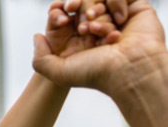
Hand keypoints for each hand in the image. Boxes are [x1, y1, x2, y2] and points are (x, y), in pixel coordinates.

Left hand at [35, 0, 167, 126]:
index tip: (64, 18)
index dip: (64, 12)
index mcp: (84, 40)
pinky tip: (117, 22)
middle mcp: (101, 28)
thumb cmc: (97, 74)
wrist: (129, 71)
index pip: (70, 15)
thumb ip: (40, 59)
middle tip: (83, 26)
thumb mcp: (59, 72)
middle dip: (80, 10)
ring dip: (96, 10)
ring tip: (97, 28)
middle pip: (85, 3)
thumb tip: (37, 36)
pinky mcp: (135, 8)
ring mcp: (118, 17)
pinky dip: (115, 3)